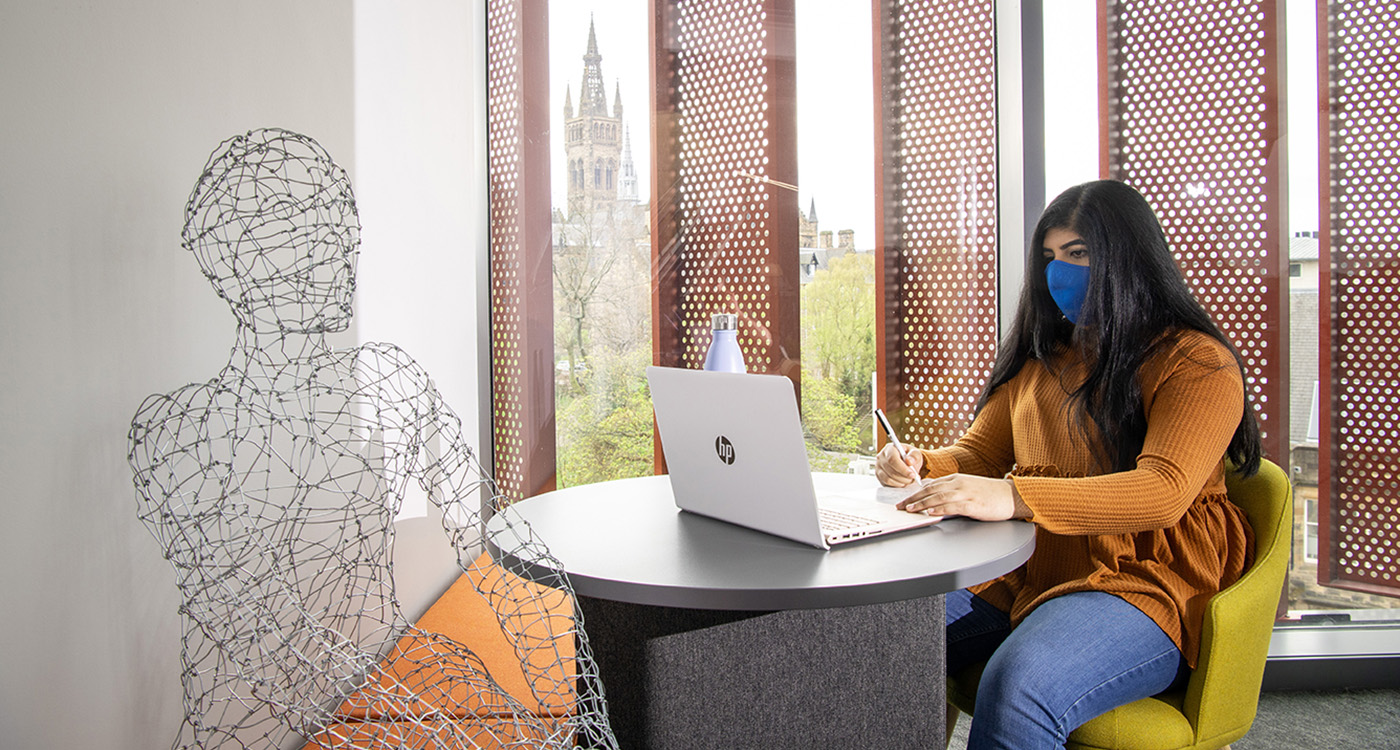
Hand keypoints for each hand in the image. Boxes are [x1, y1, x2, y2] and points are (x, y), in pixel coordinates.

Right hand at [875, 442, 922, 486]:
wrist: (904, 460)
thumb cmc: (909, 456)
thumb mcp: (915, 452)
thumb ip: (914, 456)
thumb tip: (909, 462)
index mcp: (889, 449)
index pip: (892, 459)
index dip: (903, 469)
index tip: (913, 475)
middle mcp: (881, 458)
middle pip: (891, 471)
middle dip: (904, 477)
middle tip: (913, 478)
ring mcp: (878, 467)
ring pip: (888, 479)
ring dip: (901, 482)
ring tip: (909, 480)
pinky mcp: (879, 476)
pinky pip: (887, 484)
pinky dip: (897, 485)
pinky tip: (903, 482)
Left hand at [895, 473, 1018, 521]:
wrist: (1012, 495)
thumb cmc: (991, 494)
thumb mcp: (968, 488)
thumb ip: (952, 491)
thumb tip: (936, 497)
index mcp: (956, 479)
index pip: (930, 485)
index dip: (915, 493)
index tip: (904, 501)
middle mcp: (958, 484)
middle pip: (930, 490)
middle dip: (913, 499)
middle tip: (900, 506)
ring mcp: (965, 493)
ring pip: (938, 497)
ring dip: (922, 504)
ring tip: (910, 509)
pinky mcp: (972, 504)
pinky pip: (953, 506)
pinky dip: (940, 509)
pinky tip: (931, 512)